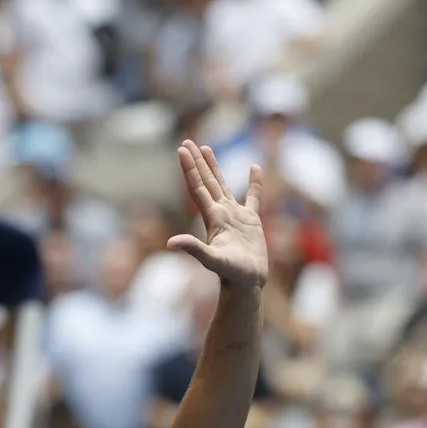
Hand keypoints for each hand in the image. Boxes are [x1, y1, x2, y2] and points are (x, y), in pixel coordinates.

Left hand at [167, 142, 267, 291]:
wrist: (247, 285)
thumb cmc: (231, 274)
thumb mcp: (212, 260)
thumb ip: (193, 249)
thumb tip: (171, 242)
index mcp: (212, 218)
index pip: (197, 188)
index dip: (190, 168)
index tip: (182, 149)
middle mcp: (221, 213)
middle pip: (206, 182)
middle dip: (197, 162)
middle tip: (187, 142)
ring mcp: (235, 216)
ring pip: (223, 185)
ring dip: (214, 167)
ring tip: (207, 147)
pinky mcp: (251, 222)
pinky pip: (253, 197)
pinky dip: (254, 183)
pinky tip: (255, 168)